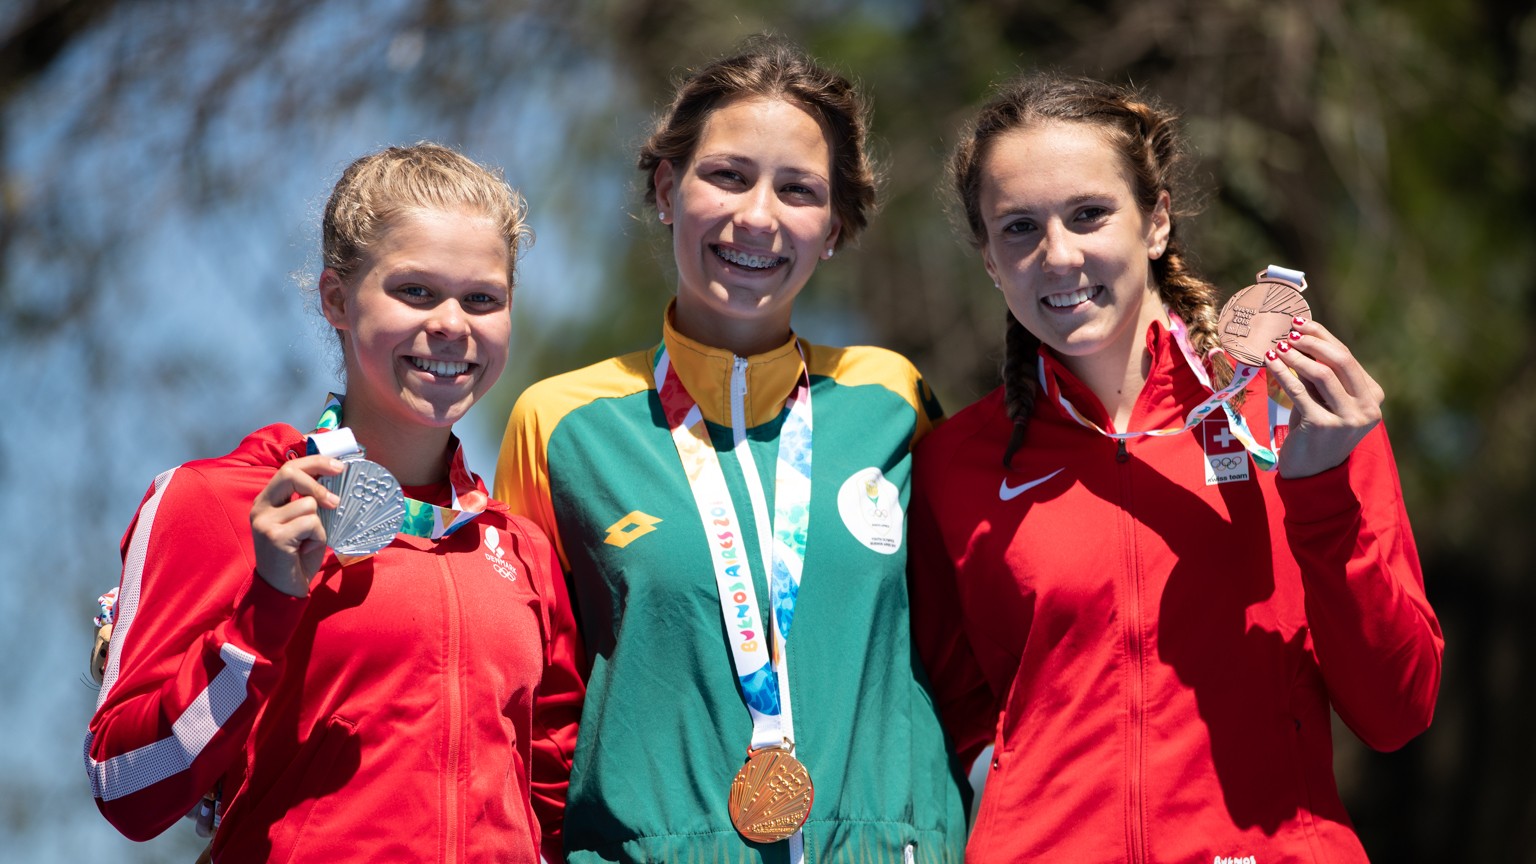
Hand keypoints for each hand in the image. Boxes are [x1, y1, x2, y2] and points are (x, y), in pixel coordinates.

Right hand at [249, 455, 344, 596]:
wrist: (282, 589)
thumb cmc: (297, 555)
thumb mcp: (303, 522)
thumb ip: (309, 500)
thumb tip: (335, 476)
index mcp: (267, 500)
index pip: (288, 468)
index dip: (315, 462)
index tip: (339, 466)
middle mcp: (260, 507)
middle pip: (290, 474)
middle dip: (318, 482)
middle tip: (335, 500)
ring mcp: (264, 521)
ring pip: (308, 504)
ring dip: (320, 524)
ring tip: (309, 541)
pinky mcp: (274, 536)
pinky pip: (311, 523)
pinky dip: (317, 537)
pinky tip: (305, 549)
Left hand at [1265, 317, 1385, 478]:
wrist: (1311, 473)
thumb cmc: (1316, 430)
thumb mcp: (1323, 399)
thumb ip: (1318, 374)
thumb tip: (1297, 337)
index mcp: (1373, 396)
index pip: (1347, 356)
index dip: (1322, 336)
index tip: (1299, 322)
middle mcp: (1367, 407)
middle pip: (1340, 360)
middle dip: (1311, 341)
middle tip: (1287, 332)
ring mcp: (1348, 418)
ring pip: (1322, 373)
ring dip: (1296, 356)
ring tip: (1275, 346)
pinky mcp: (1324, 426)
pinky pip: (1300, 392)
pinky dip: (1283, 373)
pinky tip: (1269, 362)